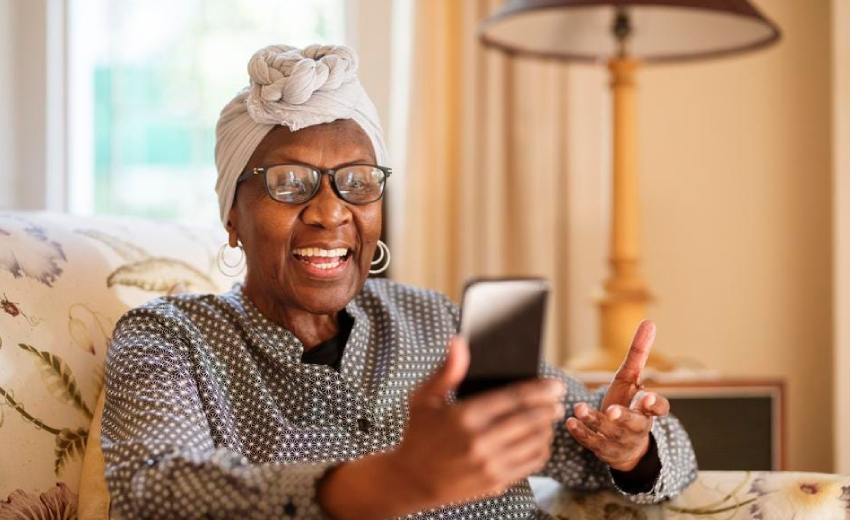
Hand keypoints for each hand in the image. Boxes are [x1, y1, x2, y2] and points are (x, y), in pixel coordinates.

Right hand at [318, 336, 565, 519]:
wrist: (409, 481)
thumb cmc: (418, 434)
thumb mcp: (425, 399)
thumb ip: (447, 371)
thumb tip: (459, 341)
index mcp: (463, 416)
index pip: (513, 398)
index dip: (539, 390)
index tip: (555, 384)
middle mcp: (478, 441)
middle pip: (529, 420)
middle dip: (549, 408)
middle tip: (559, 400)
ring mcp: (488, 464)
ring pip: (533, 442)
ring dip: (547, 428)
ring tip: (549, 419)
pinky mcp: (494, 483)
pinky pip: (529, 464)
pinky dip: (540, 450)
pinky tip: (539, 441)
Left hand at [566, 320, 670, 471]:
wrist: (626, 446)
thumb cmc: (629, 405)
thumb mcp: (632, 379)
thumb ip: (639, 354)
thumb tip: (649, 322)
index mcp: (647, 410)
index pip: (659, 409)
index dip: (655, 405)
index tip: (647, 398)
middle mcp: (636, 426)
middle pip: (634, 423)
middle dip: (623, 417)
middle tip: (612, 411)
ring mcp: (620, 440)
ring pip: (609, 433)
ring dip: (594, 421)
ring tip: (579, 408)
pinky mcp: (603, 449)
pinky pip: (592, 443)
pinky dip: (581, 433)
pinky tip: (570, 421)